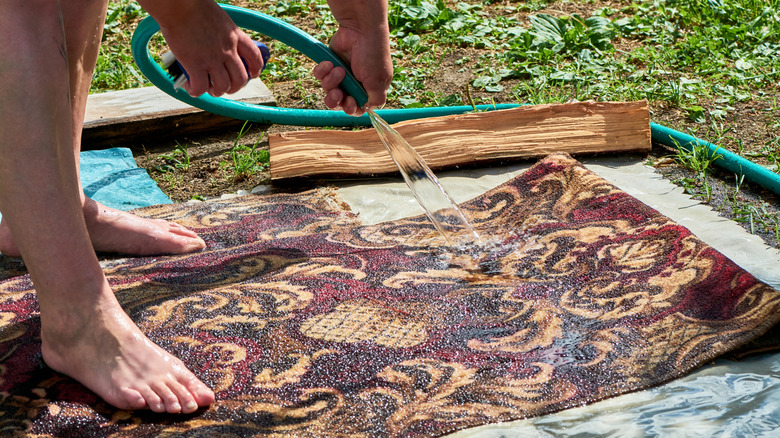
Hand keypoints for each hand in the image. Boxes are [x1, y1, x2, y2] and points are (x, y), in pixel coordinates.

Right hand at [142, 0, 263, 96]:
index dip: (256, 69)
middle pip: (240, 79)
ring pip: (222, 86)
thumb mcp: (219, 19)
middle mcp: (228, 50)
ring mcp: (212, 59)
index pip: (255, 56)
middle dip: (234, 87)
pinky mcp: (195, 65)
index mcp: (235, 36)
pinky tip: (191, 87)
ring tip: (209, 89)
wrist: (179, 6)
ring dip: (216, 91)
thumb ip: (222, 33)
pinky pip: (200, 87)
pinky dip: (196, 91)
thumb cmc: (194, 6)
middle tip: (224, 87)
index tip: (252, 74)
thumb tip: (215, 41)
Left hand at [313, 0, 391, 115]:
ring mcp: (341, 75)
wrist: (360, 30)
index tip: (349, 102)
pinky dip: (322, 71)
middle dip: (336, 99)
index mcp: (369, 89)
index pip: (357, 109)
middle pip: (339, 103)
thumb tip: (368, 110)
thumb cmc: (373, 55)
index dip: (351, 108)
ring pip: (328, 90)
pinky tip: (329, 63)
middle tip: (338, 92)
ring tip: (338, 69)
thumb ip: (375, 100)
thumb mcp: (378, 81)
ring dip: (331, 82)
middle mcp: (355, 84)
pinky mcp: (330, 65)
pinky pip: (320, 76)